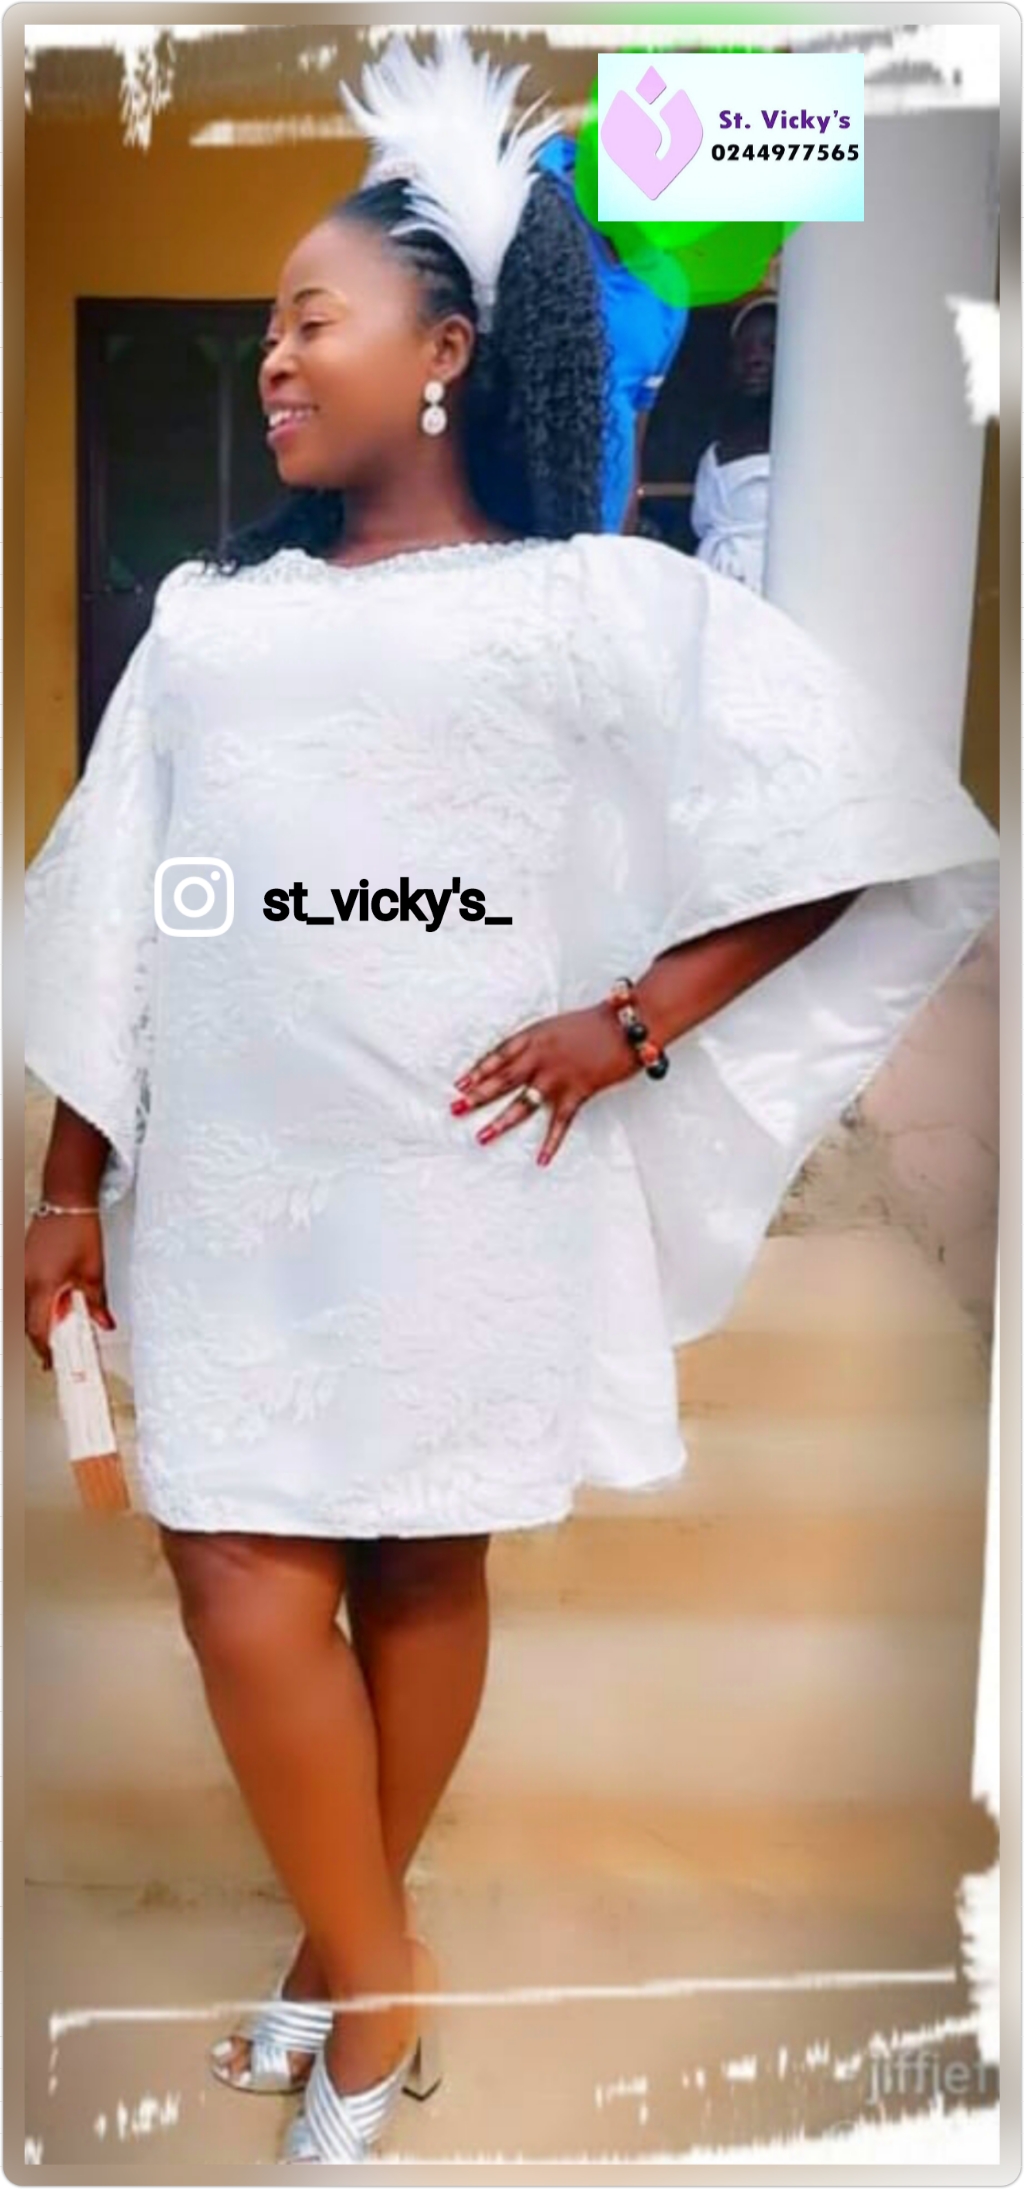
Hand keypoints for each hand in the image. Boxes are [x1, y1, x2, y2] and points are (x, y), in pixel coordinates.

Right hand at [24, 1211, 114, 1370]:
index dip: (46, 1350)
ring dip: (39, 1320)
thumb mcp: (93, 1271)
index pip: (38, 1330)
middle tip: (57, 1351)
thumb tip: (104, 1324)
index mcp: (41, 1286)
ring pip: (24, 1307)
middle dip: (42, 1338)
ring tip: (60, 1326)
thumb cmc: (78, 1229)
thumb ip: (97, 1302)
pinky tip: (54, 1302)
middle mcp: (24, 1280)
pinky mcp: (21, 1263)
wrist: (66, 1200)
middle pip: (27, 1321)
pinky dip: (36, 1303)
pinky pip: (24, 1292)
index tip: (54, 1362)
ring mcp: (20, 1270)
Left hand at [450, 1004, 637, 1165]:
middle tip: (456, 1109)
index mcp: (535, 1036)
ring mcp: (557, 1076)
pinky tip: (541, 1160)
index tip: (460, 1083)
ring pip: (522, 1104)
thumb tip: (520, 1060)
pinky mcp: (578, 1092)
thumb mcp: (558, 1026)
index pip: (498, 1055)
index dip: (478, 1070)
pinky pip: (560, 1122)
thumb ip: (538, 1042)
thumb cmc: (596, 1023)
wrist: (629, 1025)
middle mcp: (540, 1057)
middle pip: (502, 1080)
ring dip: (501, 1122)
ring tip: (482, 1136)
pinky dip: (551, 1143)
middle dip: (477, 1096)